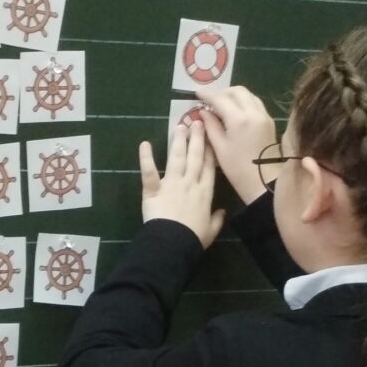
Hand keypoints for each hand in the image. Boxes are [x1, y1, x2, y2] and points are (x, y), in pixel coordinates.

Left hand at [140, 119, 225, 247]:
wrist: (173, 244)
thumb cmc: (193, 239)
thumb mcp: (211, 232)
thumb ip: (217, 220)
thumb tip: (222, 211)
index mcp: (205, 193)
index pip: (210, 167)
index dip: (211, 151)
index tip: (212, 137)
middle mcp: (190, 183)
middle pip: (195, 157)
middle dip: (197, 139)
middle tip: (197, 122)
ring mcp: (171, 185)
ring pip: (176, 158)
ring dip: (178, 141)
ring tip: (180, 126)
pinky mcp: (153, 190)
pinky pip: (149, 172)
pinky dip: (146, 158)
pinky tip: (144, 144)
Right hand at [196, 84, 279, 204]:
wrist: (265, 183)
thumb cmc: (238, 169)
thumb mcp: (220, 148)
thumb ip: (211, 126)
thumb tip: (204, 112)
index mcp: (239, 119)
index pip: (221, 99)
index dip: (207, 94)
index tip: (197, 93)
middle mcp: (254, 112)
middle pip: (237, 91)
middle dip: (222, 92)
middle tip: (210, 101)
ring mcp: (264, 116)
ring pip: (248, 95)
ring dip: (234, 96)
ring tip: (222, 106)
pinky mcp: (269, 122)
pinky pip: (255, 103)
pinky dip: (243, 102)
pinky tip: (235, 112)